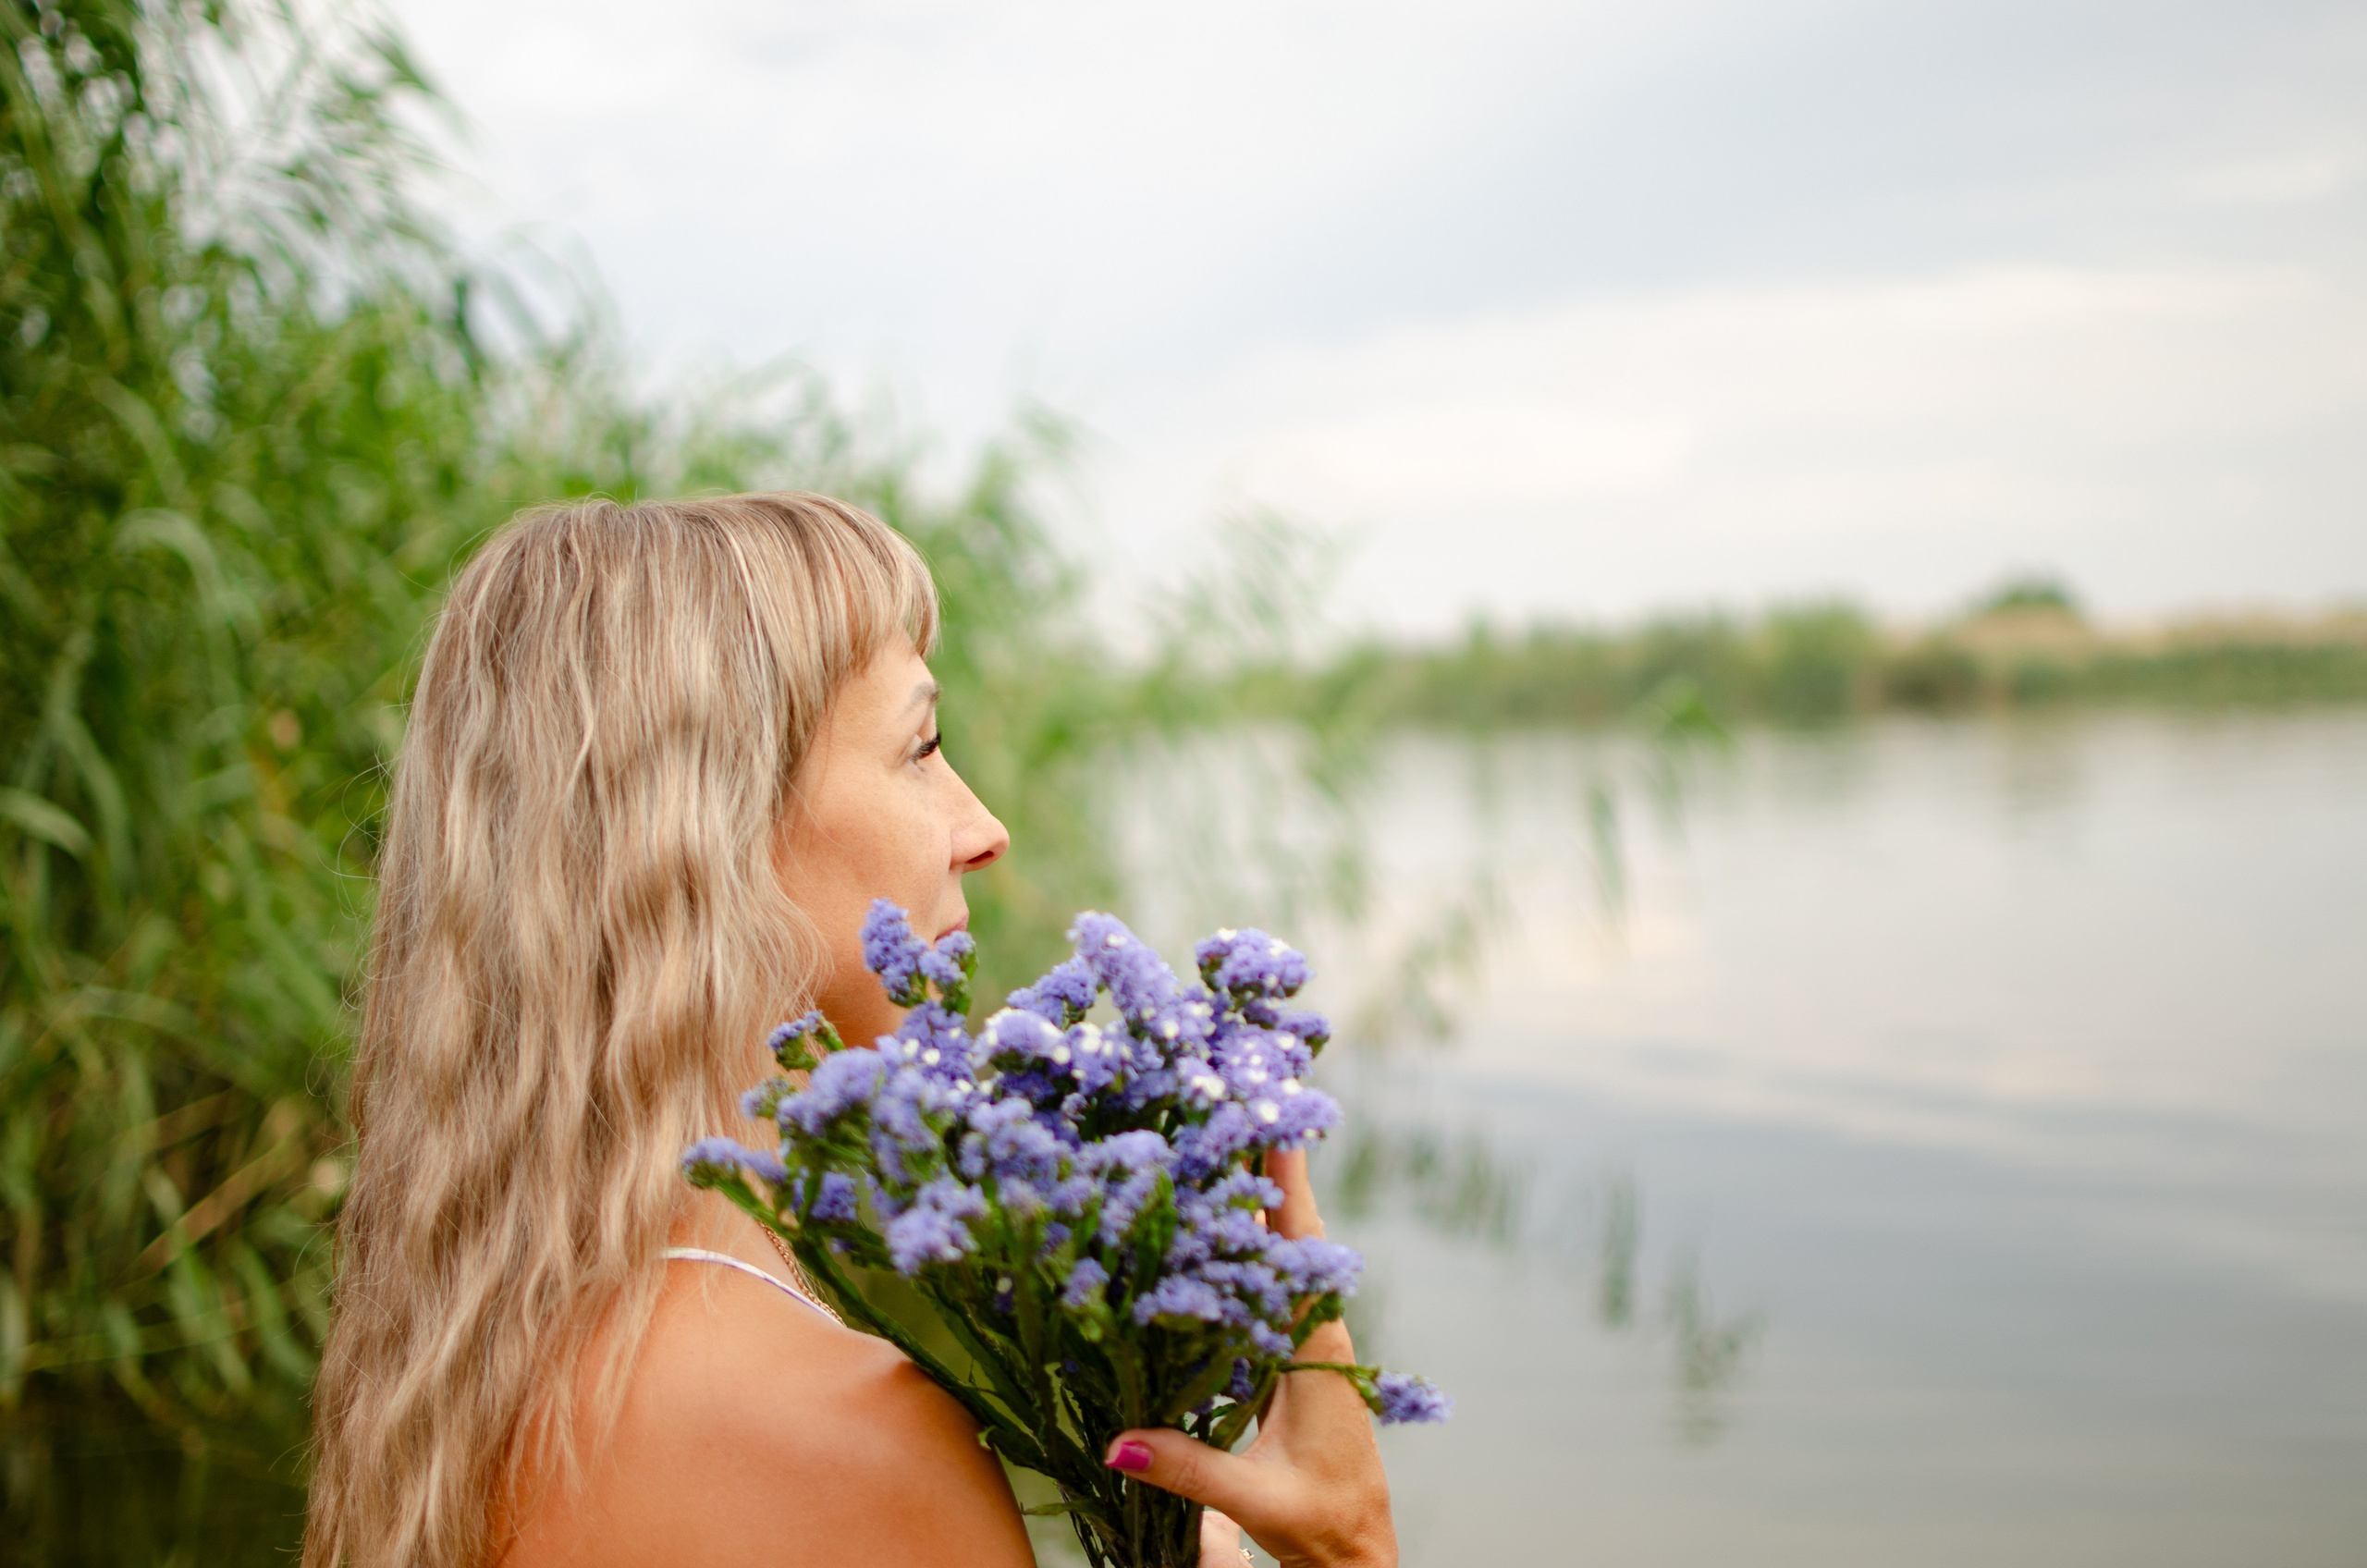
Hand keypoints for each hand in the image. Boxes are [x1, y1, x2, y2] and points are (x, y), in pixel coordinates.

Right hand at [1102, 1149, 1395, 1567]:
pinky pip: (1266, 1277)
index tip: (1275, 1111)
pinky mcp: (1288, 1352)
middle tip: (1235, 1093)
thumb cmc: (1319, 1520)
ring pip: (1278, 1248)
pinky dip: (1245, 1236)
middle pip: (1289, 1227)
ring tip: (1222, 1129)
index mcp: (1316, 1346)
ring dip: (1254, 1193)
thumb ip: (1189, 1467)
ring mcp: (1303, 1336)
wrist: (1355, 1549)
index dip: (1286, 1179)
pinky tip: (1216, 1214)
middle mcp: (1314, 1327)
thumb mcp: (1254, 1495)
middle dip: (1264, 1161)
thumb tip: (1116, 1442)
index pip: (1300, 1244)